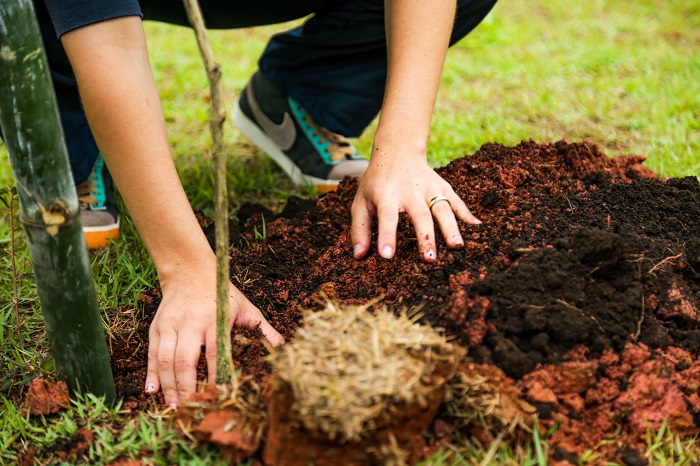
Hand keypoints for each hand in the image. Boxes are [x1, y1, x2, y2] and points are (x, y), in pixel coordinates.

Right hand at [144, 262, 282, 407]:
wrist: (189, 270)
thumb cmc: (221, 292)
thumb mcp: (245, 306)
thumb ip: (262, 328)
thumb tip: (282, 347)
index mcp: (215, 318)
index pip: (215, 352)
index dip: (216, 375)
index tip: (219, 395)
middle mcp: (190, 322)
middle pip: (186, 360)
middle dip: (187, 387)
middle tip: (191, 409)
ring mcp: (171, 325)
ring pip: (165, 359)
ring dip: (169, 386)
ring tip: (173, 407)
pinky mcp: (157, 327)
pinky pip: (151, 353)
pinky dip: (151, 373)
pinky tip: (152, 391)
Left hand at [351, 155, 480, 261]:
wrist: (397, 152)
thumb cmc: (375, 184)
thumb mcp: (360, 202)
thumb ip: (359, 229)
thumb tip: (358, 257)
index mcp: (386, 194)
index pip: (386, 216)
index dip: (387, 236)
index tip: (387, 256)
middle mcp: (409, 190)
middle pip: (420, 215)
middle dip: (425, 237)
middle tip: (429, 259)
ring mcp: (429, 187)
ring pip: (442, 208)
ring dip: (451, 228)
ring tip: (457, 247)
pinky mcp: (443, 186)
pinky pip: (457, 201)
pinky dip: (467, 214)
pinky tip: (478, 227)